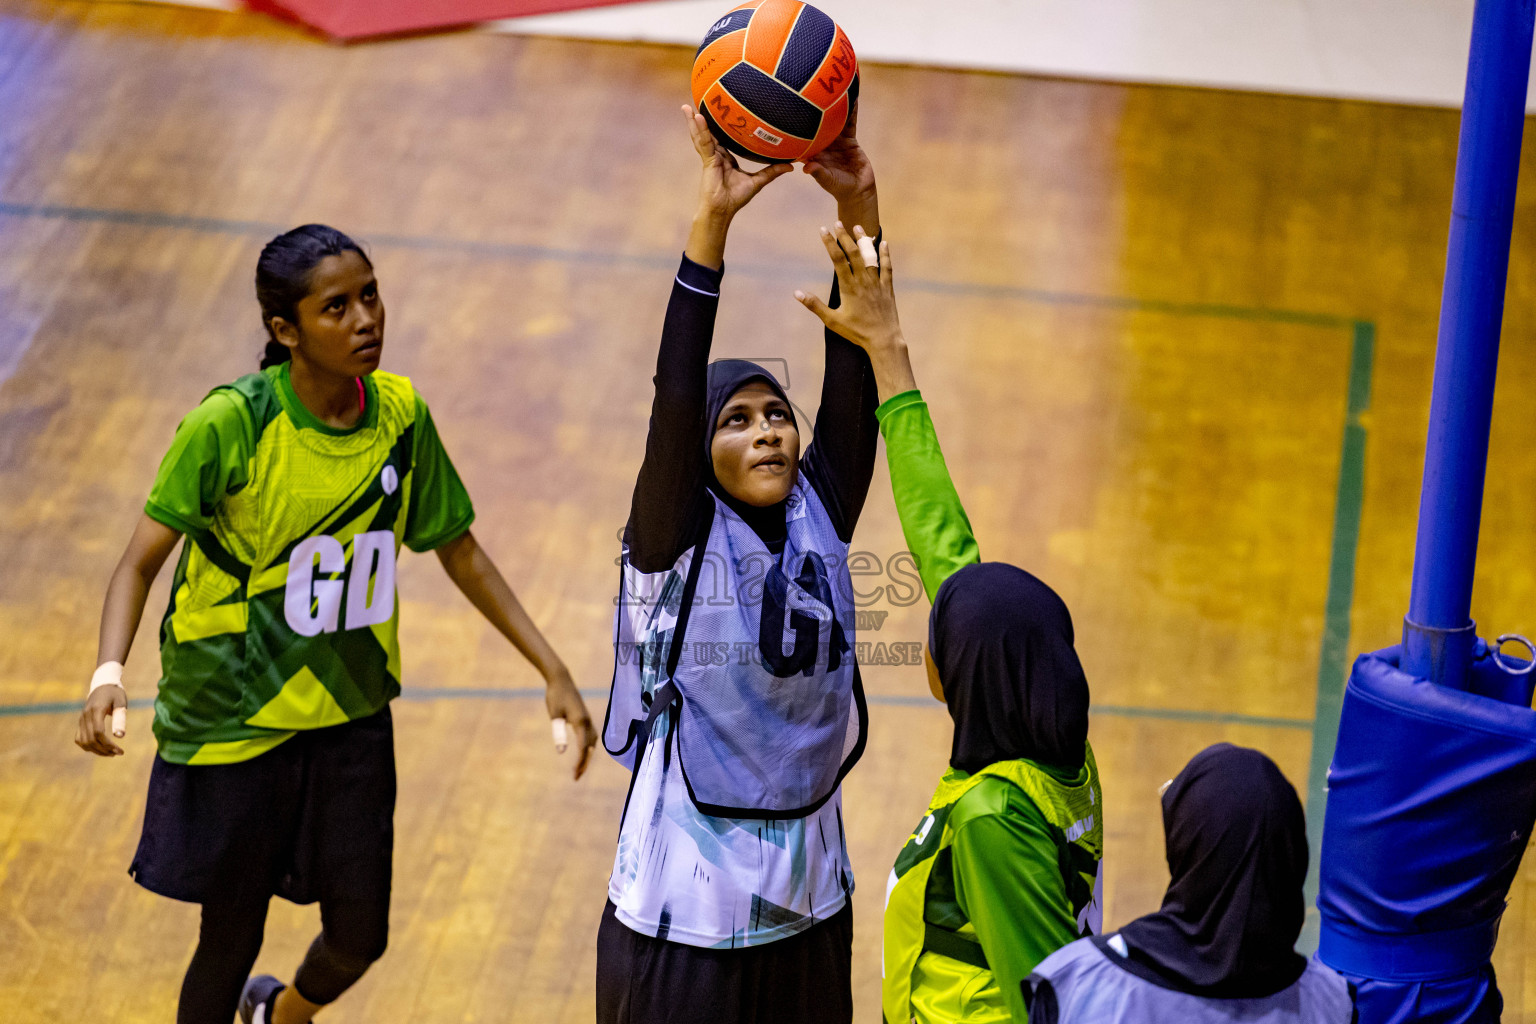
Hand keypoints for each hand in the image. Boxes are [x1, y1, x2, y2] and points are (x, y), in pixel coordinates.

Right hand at [75, 684, 125, 756]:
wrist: (102, 685)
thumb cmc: (114, 694)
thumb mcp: (121, 703)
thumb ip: (120, 718)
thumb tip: (120, 736)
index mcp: (95, 710)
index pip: (98, 733)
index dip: (108, 744)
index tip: (120, 750)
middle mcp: (85, 716)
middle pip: (90, 740)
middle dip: (104, 750)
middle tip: (118, 753)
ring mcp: (81, 720)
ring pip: (84, 742)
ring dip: (97, 751)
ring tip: (111, 753)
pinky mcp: (80, 723)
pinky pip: (79, 739)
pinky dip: (88, 747)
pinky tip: (100, 749)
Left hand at [545, 670, 596, 780]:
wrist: (561, 679)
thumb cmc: (555, 696)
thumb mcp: (554, 715)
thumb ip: (558, 733)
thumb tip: (561, 752)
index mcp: (581, 722)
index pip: (583, 748)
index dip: (579, 762)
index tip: (574, 774)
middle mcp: (587, 722)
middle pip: (590, 748)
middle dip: (584, 764)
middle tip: (575, 778)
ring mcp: (588, 720)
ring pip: (592, 743)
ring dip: (586, 757)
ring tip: (578, 769)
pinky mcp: (585, 718)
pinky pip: (591, 737)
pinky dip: (588, 748)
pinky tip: (583, 753)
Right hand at [684, 104, 791, 220]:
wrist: (722, 210)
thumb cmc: (736, 198)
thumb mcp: (758, 181)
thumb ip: (772, 171)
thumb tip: (791, 166)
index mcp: (725, 159)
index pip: (722, 138)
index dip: (721, 126)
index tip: (722, 112)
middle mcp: (716, 156)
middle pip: (709, 133)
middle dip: (702, 120)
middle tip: (699, 103)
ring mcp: (710, 157)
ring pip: (702, 135)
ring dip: (694, 121)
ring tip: (686, 107)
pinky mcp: (707, 161)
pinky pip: (704, 143)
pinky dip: (699, 130)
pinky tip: (696, 118)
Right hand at [796, 221, 900, 351]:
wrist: (883, 340)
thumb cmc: (856, 332)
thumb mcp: (832, 321)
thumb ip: (815, 305)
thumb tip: (797, 293)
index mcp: (848, 287)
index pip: (837, 259)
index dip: (830, 243)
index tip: (823, 230)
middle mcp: (863, 281)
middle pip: (853, 253)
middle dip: (844, 236)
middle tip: (837, 222)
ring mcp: (876, 283)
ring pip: (870, 256)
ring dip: (863, 240)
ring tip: (857, 226)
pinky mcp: (887, 287)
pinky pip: (887, 267)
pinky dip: (885, 254)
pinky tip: (883, 243)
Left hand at [802, 100, 876, 231]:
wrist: (858, 190)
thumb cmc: (840, 188)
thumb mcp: (829, 181)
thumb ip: (819, 173)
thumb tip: (807, 168)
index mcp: (814, 152)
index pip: (802, 136)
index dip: (795, 124)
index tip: (789, 109)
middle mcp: (823, 143)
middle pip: (815, 122)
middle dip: (811, 107)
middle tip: (805, 88)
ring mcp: (836, 139)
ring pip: (833, 119)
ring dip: (833, 104)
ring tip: (831, 87)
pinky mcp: (849, 138)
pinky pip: (849, 121)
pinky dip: (851, 110)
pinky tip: (852, 95)